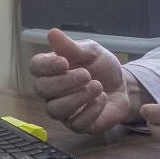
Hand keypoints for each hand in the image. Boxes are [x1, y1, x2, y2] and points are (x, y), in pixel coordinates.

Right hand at [28, 28, 142, 133]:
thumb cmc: (102, 67)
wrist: (123, 86)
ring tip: (97, 86)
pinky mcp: (77, 125)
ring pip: (55, 110)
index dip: (47, 66)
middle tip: (86, 74)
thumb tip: (52, 33)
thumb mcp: (91, 51)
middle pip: (42, 89)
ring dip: (77, 98)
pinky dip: (90, 111)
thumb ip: (71, 46)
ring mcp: (63, 110)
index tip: (64, 62)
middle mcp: (51, 91)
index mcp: (51, 69)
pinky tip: (102, 99)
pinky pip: (75, 123)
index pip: (36, 67)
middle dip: (64, 82)